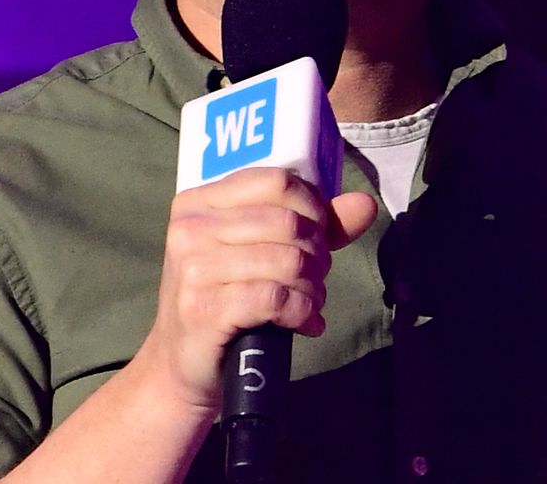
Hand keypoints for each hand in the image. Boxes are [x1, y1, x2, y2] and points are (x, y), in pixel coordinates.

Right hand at [135, 167, 377, 413]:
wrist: (182, 366)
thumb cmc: (225, 300)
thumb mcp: (259, 252)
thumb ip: (313, 225)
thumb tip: (364, 204)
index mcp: (198, 202)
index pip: (276, 181)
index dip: (312, 206)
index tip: (318, 234)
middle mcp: (190, 230)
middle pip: (288, 222)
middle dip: (317, 253)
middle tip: (314, 277)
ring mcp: (193, 270)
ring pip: (288, 261)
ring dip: (313, 286)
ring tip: (310, 301)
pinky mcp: (204, 310)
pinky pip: (277, 299)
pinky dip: (302, 311)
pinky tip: (305, 322)